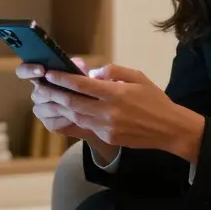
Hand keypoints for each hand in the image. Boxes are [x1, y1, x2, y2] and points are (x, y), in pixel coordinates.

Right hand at [16, 59, 107, 146]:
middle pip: (38, 93)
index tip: (42, 70)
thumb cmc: (85, 86)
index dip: (28, 70)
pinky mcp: (49, 124)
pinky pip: (54, 122)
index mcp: (40, 76)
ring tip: (79, 104)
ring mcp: (41, 109)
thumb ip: (78, 66)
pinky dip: (67, 119)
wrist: (94, 111)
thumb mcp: (83, 72)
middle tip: (69, 91)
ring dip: (63, 106)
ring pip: (47, 108)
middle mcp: (37, 92)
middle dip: (54, 92)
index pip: (23, 71)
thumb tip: (77, 66)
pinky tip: (77, 117)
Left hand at [41, 64, 205, 162]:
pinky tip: (67, 110)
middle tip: (41, 86)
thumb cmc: (154, 99)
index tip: (50, 73)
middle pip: (73, 102)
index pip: (82, 85)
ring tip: (49, 98)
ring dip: (60, 107)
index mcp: (116, 93)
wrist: (169, 129)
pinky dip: (75, 117)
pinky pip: (86, 125)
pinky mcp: (108, 137)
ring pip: (75, 116)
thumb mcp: (138, 77)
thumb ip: (114, 72)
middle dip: (54, 94)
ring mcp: (107, 127)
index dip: (63, 79)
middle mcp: (109, 111)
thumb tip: (92, 73)